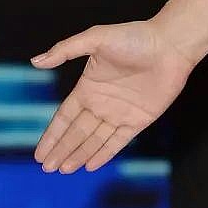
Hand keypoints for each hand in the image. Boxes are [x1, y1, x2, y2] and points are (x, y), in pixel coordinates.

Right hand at [30, 17, 193, 173]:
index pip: (65, 117)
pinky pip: (118, 141)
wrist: (171, 44)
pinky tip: (90, 166)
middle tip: (47, 168)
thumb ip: (66, 49)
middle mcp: (102, 103)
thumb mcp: (97, 38)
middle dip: (61, 150)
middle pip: (77, 132)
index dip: (52, 135)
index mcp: (89, 87)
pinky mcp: (139, 120)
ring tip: (63, 170)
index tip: (39, 153)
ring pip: (95, 140)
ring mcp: (120, 113)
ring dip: (79, 155)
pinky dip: (104, 154)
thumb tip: (36, 61)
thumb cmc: (136, 37)